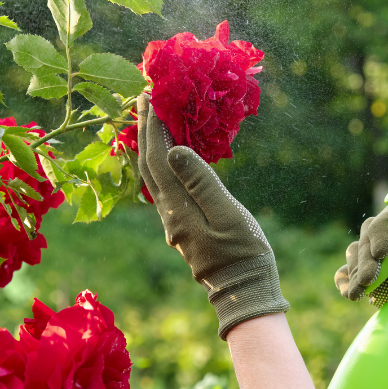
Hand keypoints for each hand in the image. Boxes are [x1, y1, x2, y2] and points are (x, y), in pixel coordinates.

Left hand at [137, 94, 288, 338]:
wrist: (243, 292)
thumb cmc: (243, 255)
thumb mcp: (228, 217)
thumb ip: (201, 183)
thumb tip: (174, 150)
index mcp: (178, 208)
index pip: (158, 159)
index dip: (152, 126)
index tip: (150, 96)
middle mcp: (168, 215)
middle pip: (148, 166)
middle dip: (144, 131)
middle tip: (143, 99)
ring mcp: (174, 222)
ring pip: (153, 177)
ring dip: (149, 146)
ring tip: (150, 121)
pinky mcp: (183, 227)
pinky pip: (164, 188)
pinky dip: (161, 165)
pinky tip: (166, 156)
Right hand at [335, 207, 387, 383]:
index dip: (383, 228)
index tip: (382, 252)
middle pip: (370, 234)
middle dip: (364, 255)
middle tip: (367, 280)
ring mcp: (386, 266)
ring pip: (356, 252)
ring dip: (352, 271)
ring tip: (357, 294)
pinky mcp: (373, 286)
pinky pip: (348, 273)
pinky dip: (343, 280)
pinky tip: (348, 294)